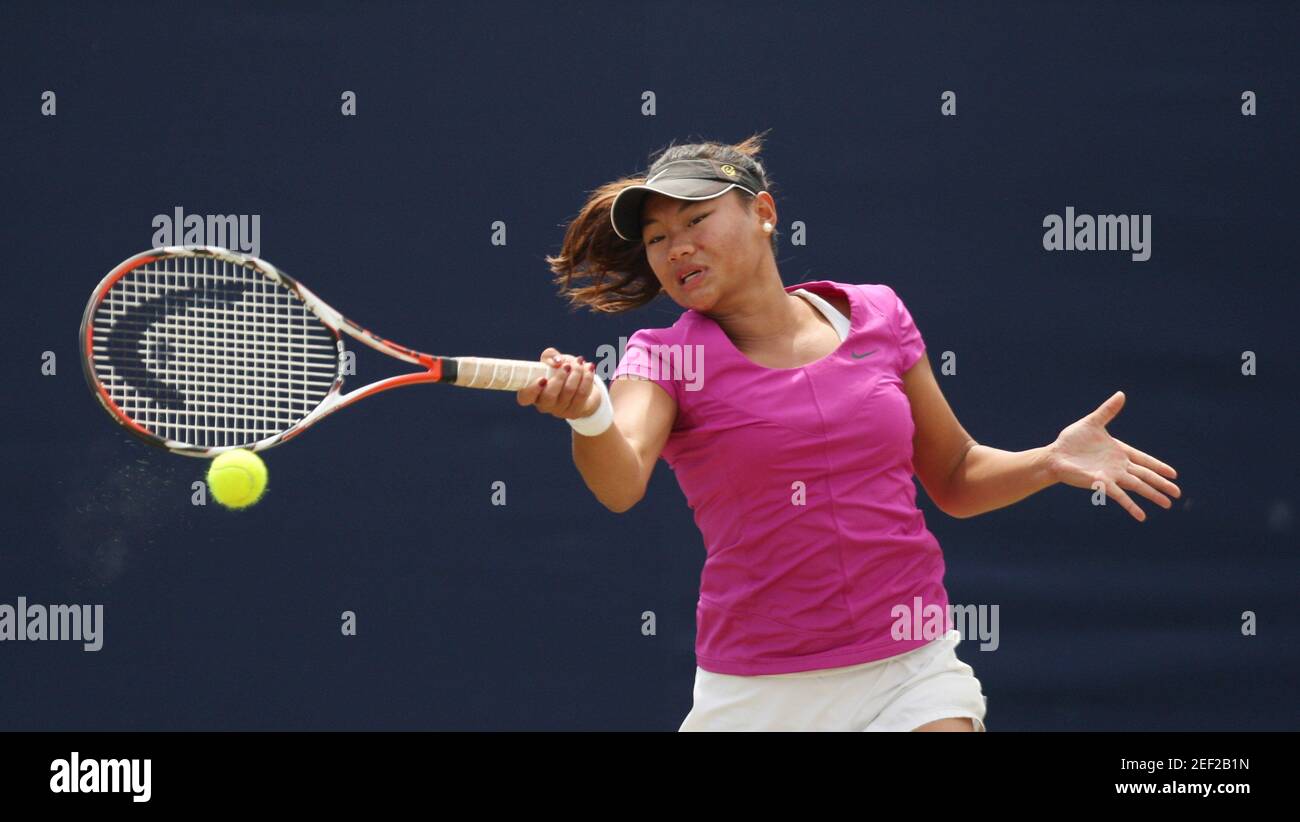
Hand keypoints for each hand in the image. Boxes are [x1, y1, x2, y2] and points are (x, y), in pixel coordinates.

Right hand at [515, 347, 601, 419]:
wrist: (582, 385)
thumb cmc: (561, 371)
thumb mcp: (553, 361)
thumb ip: (550, 356)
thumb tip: (556, 361)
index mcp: (533, 392)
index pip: (525, 397)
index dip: (532, 389)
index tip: (543, 378)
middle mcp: (544, 404)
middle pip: (549, 395)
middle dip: (560, 377)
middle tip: (567, 365)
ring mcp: (559, 410)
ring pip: (568, 391)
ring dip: (576, 373)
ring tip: (580, 362)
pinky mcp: (575, 412)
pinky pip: (582, 393)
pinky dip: (587, 378)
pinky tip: (589, 368)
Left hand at [1045, 391, 1180, 521]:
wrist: (1054, 455)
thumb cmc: (1071, 440)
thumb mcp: (1092, 422)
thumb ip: (1107, 411)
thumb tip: (1121, 394)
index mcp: (1119, 451)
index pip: (1144, 459)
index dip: (1158, 466)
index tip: (1174, 474)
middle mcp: (1118, 465)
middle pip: (1145, 475)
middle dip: (1161, 484)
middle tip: (1177, 494)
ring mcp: (1111, 475)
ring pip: (1137, 486)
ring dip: (1152, 494)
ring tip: (1167, 504)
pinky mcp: (1101, 483)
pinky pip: (1119, 495)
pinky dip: (1131, 505)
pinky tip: (1141, 516)